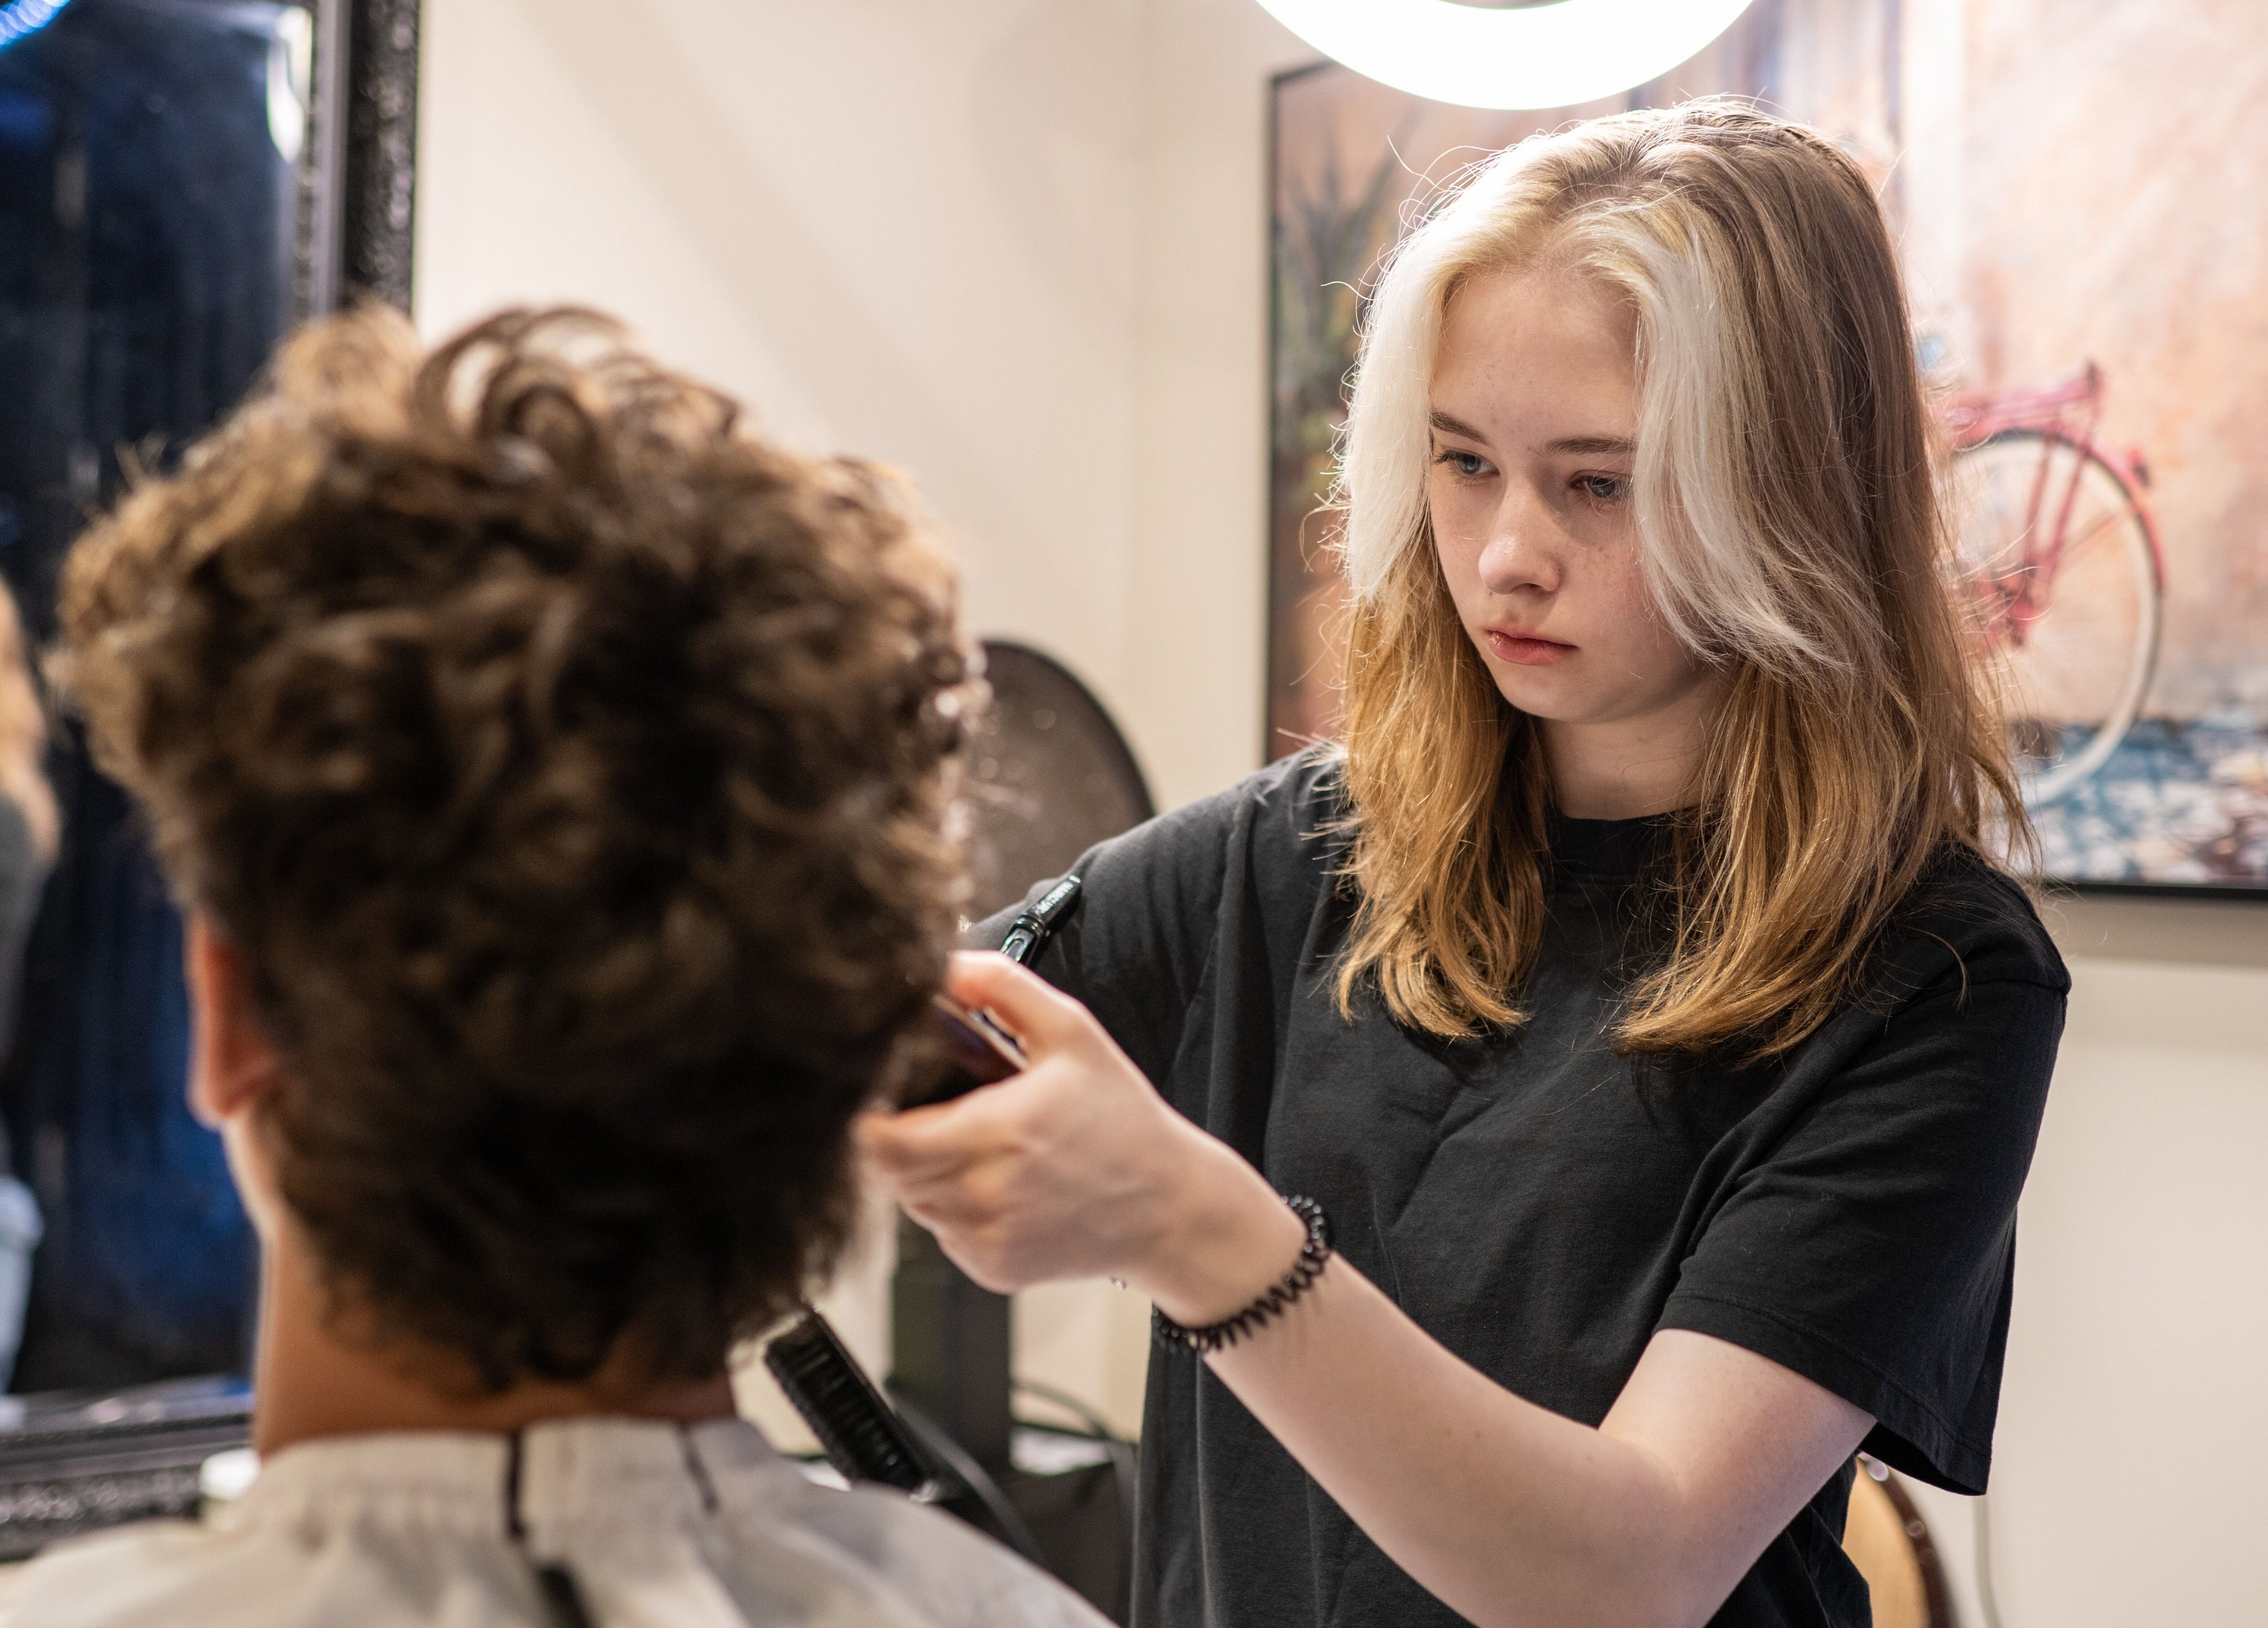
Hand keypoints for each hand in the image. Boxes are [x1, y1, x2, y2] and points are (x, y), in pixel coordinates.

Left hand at [857, 953, 1300, 1318]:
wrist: (1169, 1207)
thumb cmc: (1122, 1119)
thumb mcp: (1072, 1033)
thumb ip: (1003, 989)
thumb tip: (945, 965)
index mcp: (1002, 1130)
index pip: (884, 1138)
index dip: (870, 1116)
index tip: (880, 1093)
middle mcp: (989, 1192)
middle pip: (889, 1170)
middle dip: (899, 1139)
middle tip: (936, 1113)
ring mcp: (989, 1238)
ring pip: (913, 1202)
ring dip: (925, 1173)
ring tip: (977, 1146)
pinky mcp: (993, 1269)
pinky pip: (944, 1234)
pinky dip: (955, 1208)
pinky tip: (999, 1184)